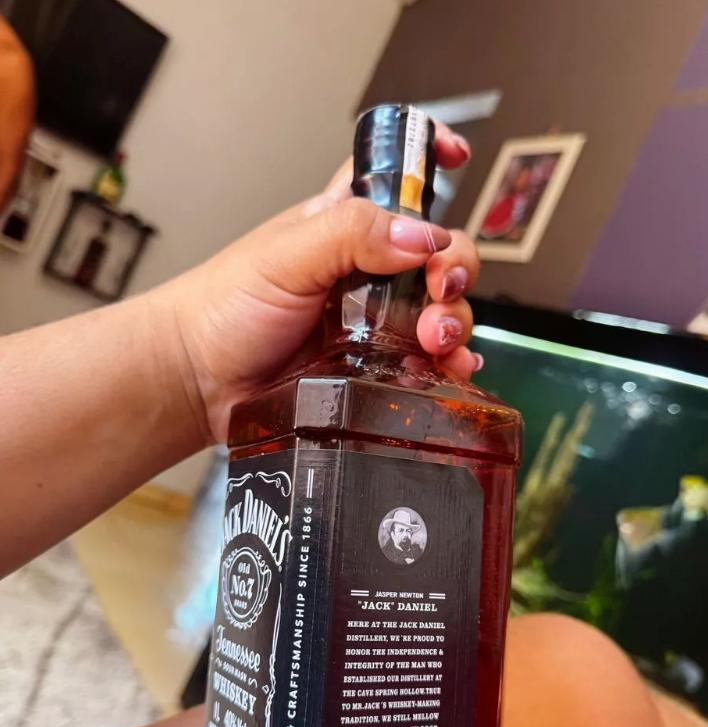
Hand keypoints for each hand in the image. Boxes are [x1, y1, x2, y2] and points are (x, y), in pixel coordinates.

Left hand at [156, 123, 480, 444]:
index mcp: (344, 226)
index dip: (427, 156)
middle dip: (455, 268)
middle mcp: (366, 270)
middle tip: (440, 292)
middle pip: (438, 252)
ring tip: (438, 341)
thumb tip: (423, 235)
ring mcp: (373, 322)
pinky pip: (425, 362)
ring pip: (440, 309)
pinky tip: (452, 368)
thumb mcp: (284, 256)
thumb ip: (351, 234)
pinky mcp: (373, 366)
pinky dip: (448, 364)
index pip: (394, 175)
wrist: (197, 380)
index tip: (456, 156)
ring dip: (455, 320)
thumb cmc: (223, 307)